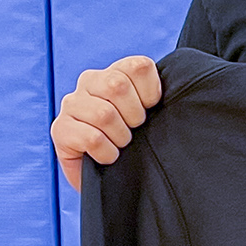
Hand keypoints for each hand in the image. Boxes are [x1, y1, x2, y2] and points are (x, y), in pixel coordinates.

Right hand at [52, 56, 162, 192]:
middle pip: (116, 85)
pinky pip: (91, 138)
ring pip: (104, 113)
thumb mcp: (154, 115)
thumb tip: (185, 90)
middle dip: (134, 115)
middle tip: (135, 129)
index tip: (150, 110)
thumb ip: (161, 97)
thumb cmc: (138, 143)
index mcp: (115, 72)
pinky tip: (108, 156)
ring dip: (121, 136)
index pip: (138, 66)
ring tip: (121, 143)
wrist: (115, 179)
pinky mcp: (60, 129)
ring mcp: (71, 104)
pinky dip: (107, 153)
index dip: (151, 93)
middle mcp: (89, 82)